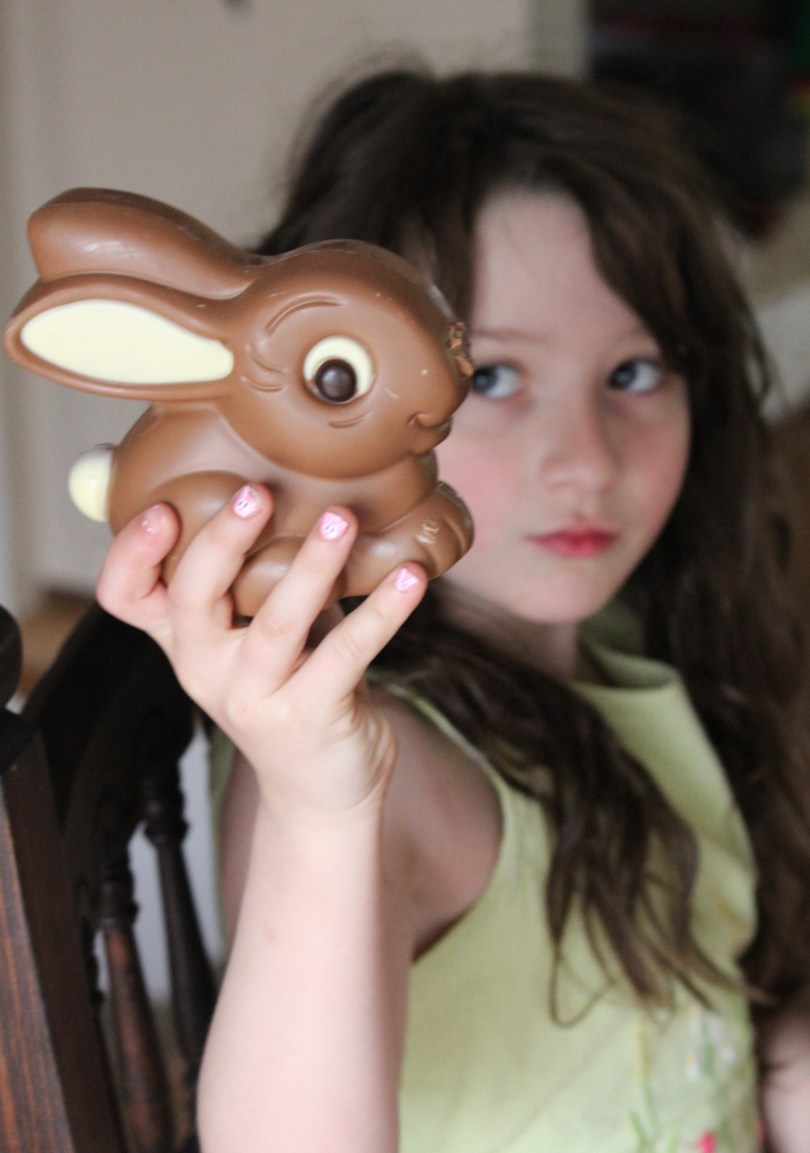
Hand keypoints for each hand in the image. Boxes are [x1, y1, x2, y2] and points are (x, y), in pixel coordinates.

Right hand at [96, 484, 426, 820]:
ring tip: (342, 519)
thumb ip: (263, 579)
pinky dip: (383, 611)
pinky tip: (412, 578)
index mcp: (185, 641)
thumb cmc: (294, 689)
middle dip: (223, 540)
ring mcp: (255, 697)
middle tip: (257, 492)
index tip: (165, 508)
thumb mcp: (259, 637)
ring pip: (276, 622)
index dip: (131, 552)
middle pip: (191, 600)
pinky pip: (347, 652)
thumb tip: (307, 488)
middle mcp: (206, 669)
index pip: (127, 597)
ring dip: (312, 566)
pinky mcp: (310, 716)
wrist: (321, 790)